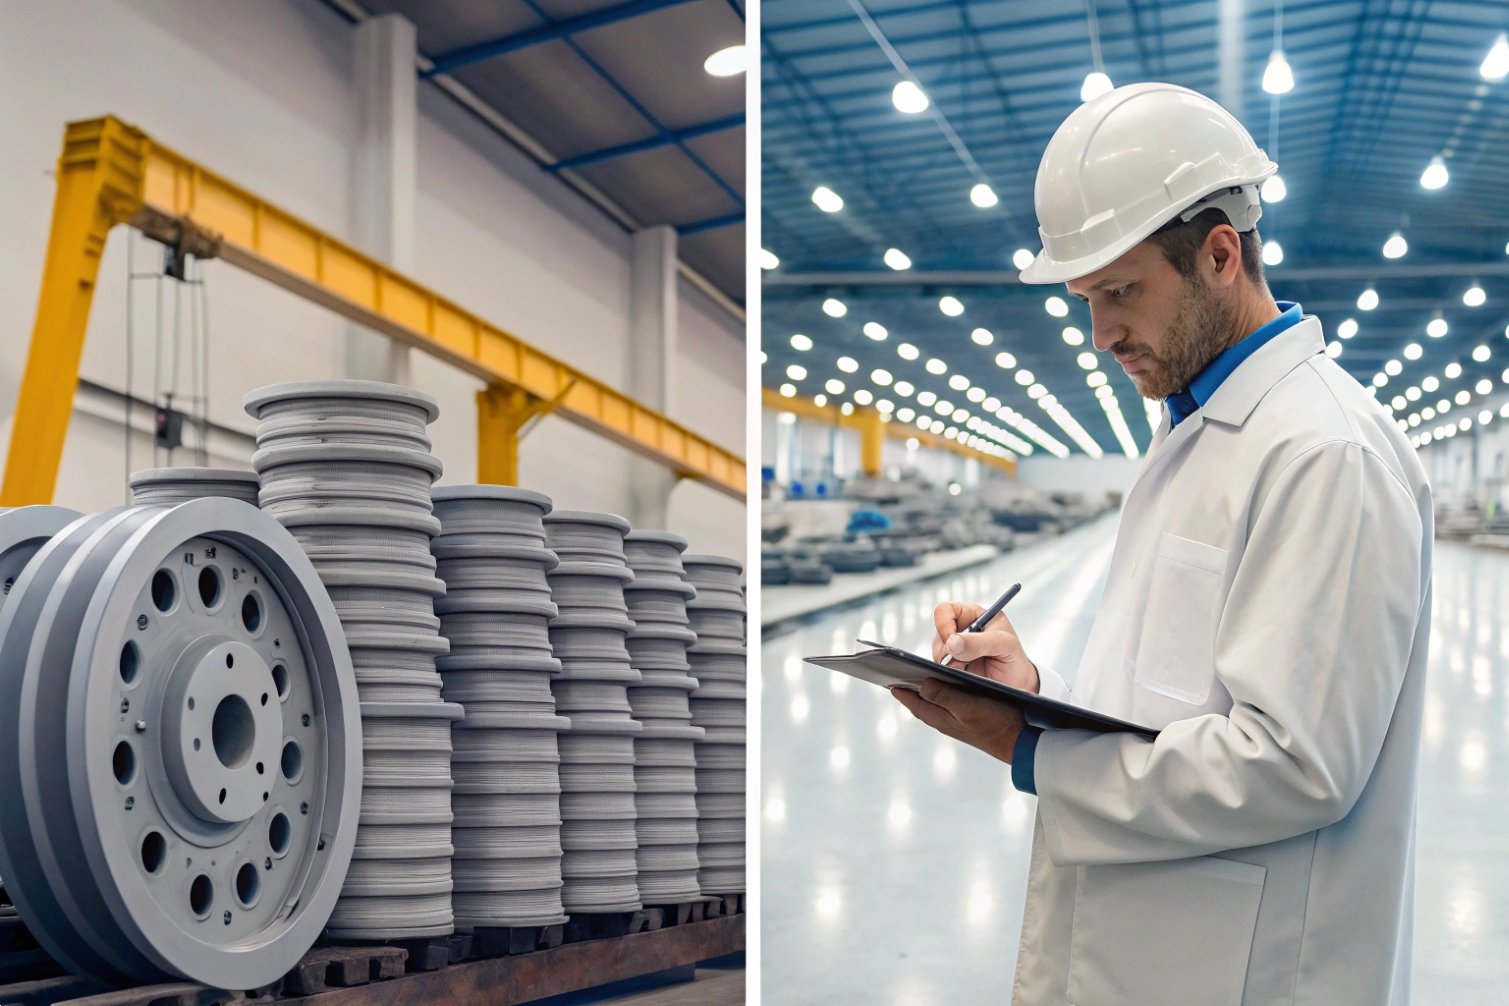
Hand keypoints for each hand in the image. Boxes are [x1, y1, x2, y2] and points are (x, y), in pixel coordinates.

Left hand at [892, 680, 1026, 763]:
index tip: (887, 676)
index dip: (900, 690)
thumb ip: (943, 696)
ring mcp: (957, 721)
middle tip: (898, 672)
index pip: (913, 702)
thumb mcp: (968, 706)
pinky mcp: (970, 718)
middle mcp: (946, 720)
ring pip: (935, 702)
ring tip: (918, 674)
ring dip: (927, 688)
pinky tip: (947, 682)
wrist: (1021, 740)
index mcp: (941, 718)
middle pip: (922, 702)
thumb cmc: (996, 723)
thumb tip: (921, 685)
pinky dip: (943, 691)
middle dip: (910, 688)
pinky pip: (949, 703)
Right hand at [931, 602, 1040, 693]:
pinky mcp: (951, 666)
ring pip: (937, 653)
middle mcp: (960, 630)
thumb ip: (979, 642)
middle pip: (938, 634)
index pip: (945, 610)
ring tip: (967, 670)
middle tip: (961, 662)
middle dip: (946, 650)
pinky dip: (947, 673)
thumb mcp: (1005, 646)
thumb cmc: (1014, 658)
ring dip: (948, 663)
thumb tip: (952, 642)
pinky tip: (962, 675)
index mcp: (974, 615)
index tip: (952, 641)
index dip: (944, 624)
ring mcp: (954, 649)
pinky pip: (939, 667)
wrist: (1016, 684)